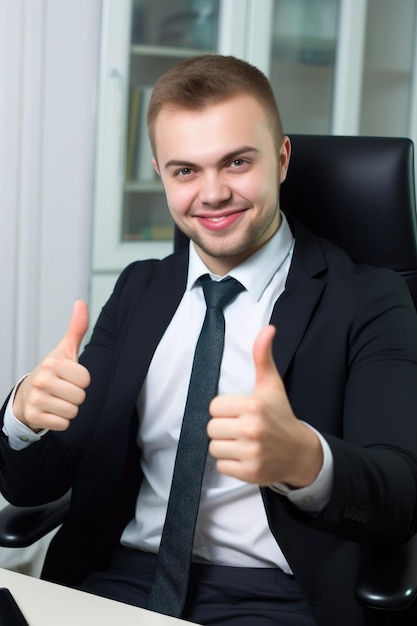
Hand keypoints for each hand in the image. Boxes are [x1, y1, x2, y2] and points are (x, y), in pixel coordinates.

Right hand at [13, 301, 90, 432]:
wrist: (27, 394)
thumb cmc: (51, 372)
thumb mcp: (64, 350)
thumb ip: (76, 328)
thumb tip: (81, 303)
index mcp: (53, 363)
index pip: (86, 380)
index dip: (81, 380)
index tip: (69, 377)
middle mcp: (42, 379)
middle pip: (80, 397)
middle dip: (76, 396)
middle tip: (63, 390)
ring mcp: (36, 399)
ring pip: (73, 412)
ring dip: (69, 409)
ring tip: (58, 400)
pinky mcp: (34, 416)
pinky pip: (64, 424)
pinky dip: (61, 421)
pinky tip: (52, 411)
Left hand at [207, 325, 322, 486]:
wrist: (300, 452)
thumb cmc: (281, 416)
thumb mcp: (271, 385)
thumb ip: (262, 356)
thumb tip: (267, 328)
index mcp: (253, 405)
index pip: (214, 407)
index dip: (224, 410)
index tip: (240, 412)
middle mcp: (252, 429)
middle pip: (211, 428)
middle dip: (223, 428)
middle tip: (241, 428)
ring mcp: (252, 453)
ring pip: (214, 448)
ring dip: (225, 446)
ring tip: (243, 442)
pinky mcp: (250, 473)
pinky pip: (221, 466)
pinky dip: (230, 464)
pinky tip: (245, 456)